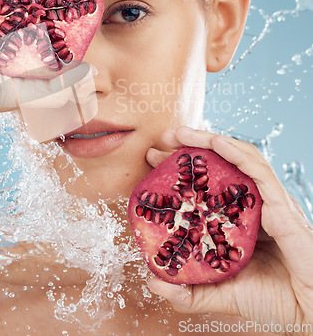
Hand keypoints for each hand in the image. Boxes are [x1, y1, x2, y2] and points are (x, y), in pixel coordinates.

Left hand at [145, 126, 312, 333]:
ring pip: (239, 159)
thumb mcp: (220, 294)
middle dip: (191, 147)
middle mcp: (252, 205)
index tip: (154, 160)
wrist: (309, 315)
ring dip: (210, 140)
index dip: (182, 169)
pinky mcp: (282, 206)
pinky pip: (259, 172)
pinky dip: (237, 153)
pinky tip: (216, 143)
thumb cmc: (271, 302)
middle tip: (164, 137)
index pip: (207, 183)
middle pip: (221, 165)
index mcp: (237, 218)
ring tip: (182, 133)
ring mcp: (268, 202)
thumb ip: (188, 292)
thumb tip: (152, 282)